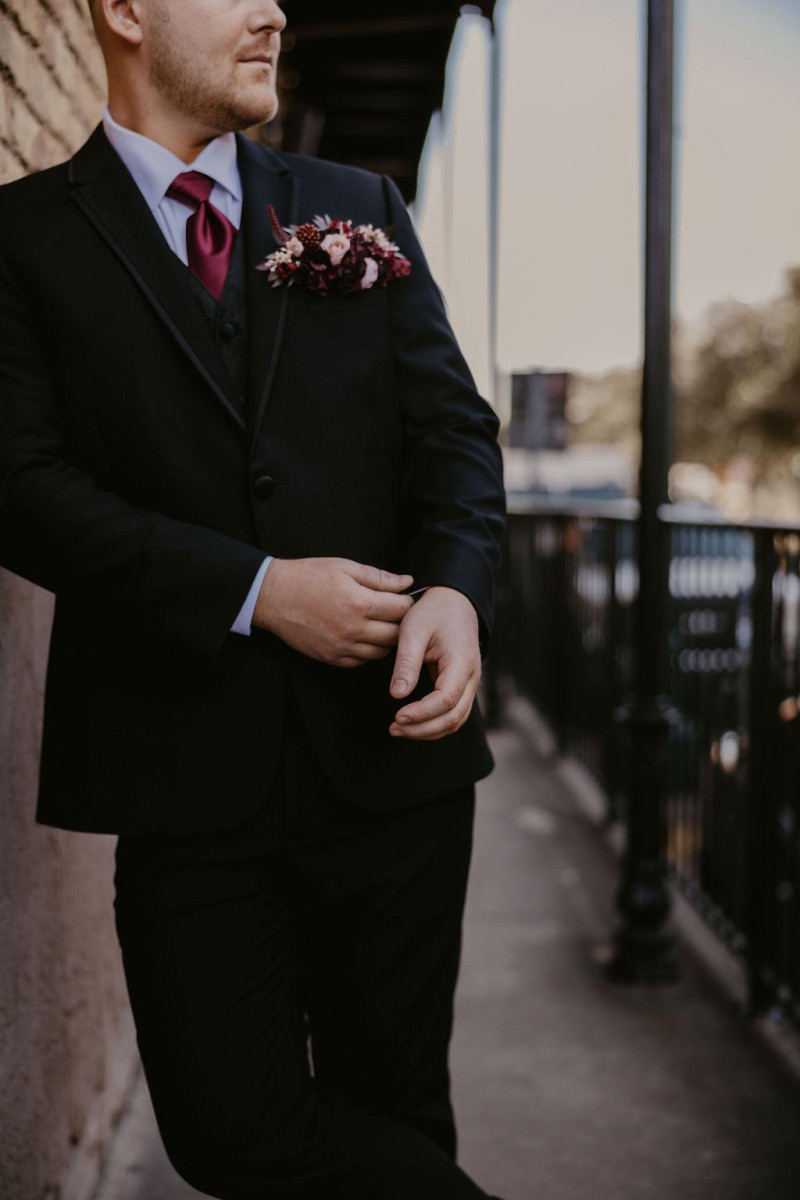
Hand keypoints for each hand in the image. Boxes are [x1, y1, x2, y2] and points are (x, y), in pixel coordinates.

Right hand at [253, 557, 414, 666]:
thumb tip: (407, 582)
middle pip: (396, 635)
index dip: (407, 602)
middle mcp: (353, 629)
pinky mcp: (331, 658)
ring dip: (386, 640)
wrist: (273, 596)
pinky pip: (361, 661)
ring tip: (379, 624)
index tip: (403, 598)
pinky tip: (362, 636)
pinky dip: (367, 651)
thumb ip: (379, 577)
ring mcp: (342, 647)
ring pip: (381, 652)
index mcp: (359, 603)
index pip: (401, 609)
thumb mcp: (345, 567)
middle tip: (394, 613)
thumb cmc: (308, 577)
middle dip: (401, 624)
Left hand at [388, 586, 480, 740]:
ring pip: (455, 720)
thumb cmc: (432, 612)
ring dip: (428, 730)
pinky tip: (411, 722)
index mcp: (462, 662)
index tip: (397, 716)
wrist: (453, 601)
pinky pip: (453, 713)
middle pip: (453, 717)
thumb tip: (397, 695)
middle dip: (423, 728)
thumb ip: (406, 663)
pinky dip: (434, 723)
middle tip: (393, 728)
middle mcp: (472, 677)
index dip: (422, 713)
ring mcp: (470, 683)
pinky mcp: (462, 687)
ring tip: (398, 729)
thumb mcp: (413, 631)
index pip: (446, 700)